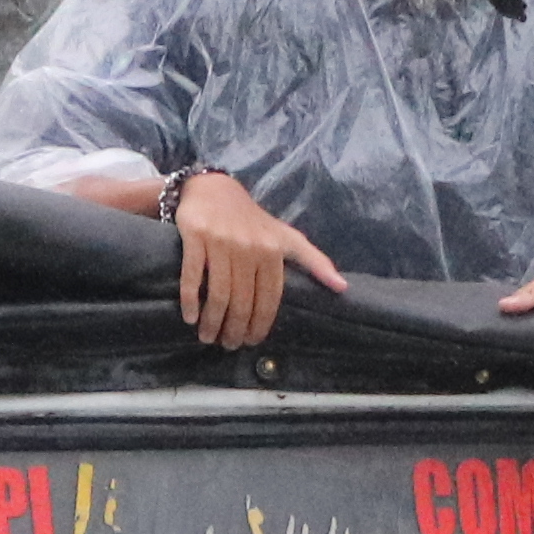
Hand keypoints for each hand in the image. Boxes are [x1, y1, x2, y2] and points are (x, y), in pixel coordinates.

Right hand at [170, 170, 344, 348]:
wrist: (214, 189)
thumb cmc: (253, 220)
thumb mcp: (287, 237)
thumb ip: (314, 261)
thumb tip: (343, 288)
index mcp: (273, 251)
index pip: (269, 298)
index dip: (260, 324)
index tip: (252, 342)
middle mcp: (249, 247)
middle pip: (243, 301)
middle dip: (235, 329)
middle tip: (228, 345)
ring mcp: (221, 242)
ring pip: (218, 293)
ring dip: (213, 321)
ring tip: (208, 337)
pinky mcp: (197, 236)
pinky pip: (192, 276)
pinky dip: (191, 301)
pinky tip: (190, 318)